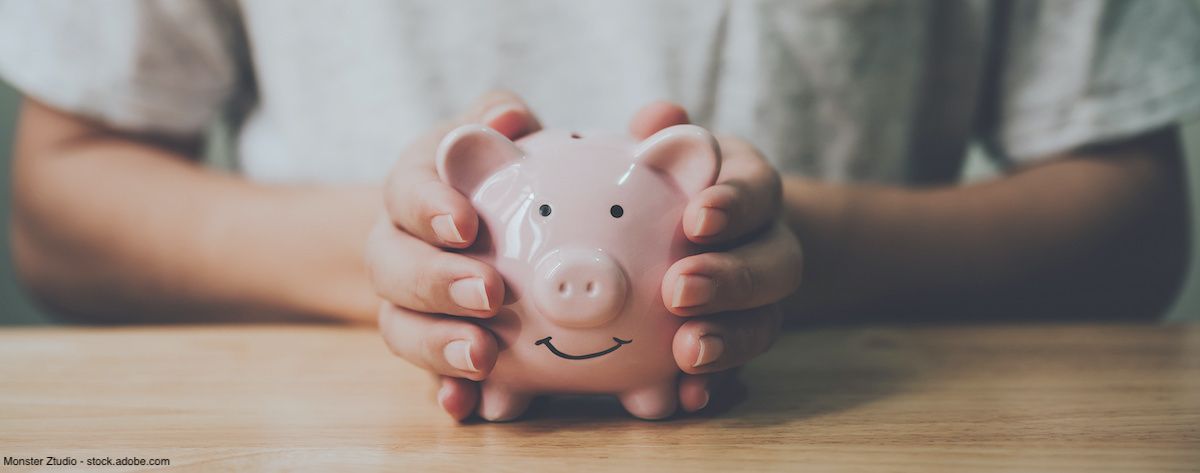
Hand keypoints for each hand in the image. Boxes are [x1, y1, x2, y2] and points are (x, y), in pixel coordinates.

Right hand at [366, 91, 541, 420]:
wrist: (462, 228)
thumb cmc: (486, 172)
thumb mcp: (489, 135)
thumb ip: (498, 116)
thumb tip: (506, 120)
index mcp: (412, 190)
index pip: (406, 192)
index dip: (429, 208)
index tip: (466, 223)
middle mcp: (396, 247)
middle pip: (393, 268)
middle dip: (437, 282)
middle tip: (490, 293)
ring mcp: (405, 304)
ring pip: (400, 327)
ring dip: (438, 345)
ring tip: (484, 357)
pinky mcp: (427, 346)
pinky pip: (425, 375)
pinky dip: (443, 391)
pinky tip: (466, 406)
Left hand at [631, 103, 800, 412]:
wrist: (698, 235)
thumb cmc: (667, 181)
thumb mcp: (664, 148)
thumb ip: (658, 131)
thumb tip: (659, 117)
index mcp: (749, 188)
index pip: (758, 189)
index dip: (735, 205)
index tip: (698, 217)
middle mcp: (766, 244)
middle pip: (775, 264)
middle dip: (732, 279)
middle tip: (679, 289)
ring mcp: (759, 301)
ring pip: (765, 322)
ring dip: (729, 340)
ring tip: (687, 354)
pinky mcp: (739, 343)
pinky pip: (739, 370)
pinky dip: (717, 385)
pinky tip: (687, 399)